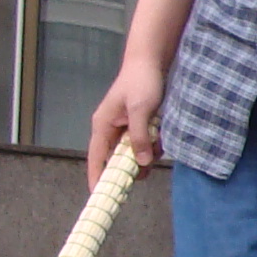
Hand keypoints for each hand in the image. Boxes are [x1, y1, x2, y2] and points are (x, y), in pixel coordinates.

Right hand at [88, 57, 166, 186]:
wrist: (151, 60)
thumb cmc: (141, 81)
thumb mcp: (140, 110)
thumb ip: (139, 136)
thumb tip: (141, 163)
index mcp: (103, 126)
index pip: (96, 158)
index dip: (97, 178)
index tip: (100, 196)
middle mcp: (110, 129)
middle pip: (115, 159)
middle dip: (130, 169)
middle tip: (143, 176)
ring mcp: (124, 127)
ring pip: (132, 152)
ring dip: (145, 156)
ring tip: (157, 148)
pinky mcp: (137, 124)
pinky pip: (143, 143)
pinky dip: (152, 145)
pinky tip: (161, 139)